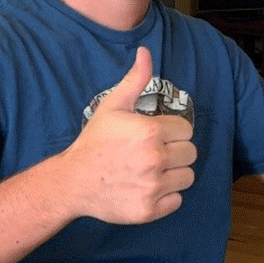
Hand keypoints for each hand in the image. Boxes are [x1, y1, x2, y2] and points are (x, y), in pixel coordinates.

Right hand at [62, 47, 196, 223]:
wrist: (72, 182)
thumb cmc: (94, 141)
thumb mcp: (113, 106)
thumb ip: (135, 80)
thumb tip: (145, 53)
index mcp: (150, 131)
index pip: (186, 130)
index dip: (173, 131)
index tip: (156, 135)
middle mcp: (155, 159)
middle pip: (191, 153)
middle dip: (176, 151)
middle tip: (154, 153)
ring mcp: (153, 186)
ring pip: (188, 177)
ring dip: (174, 173)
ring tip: (152, 170)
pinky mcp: (150, 209)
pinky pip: (177, 200)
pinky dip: (166, 197)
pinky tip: (147, 187)